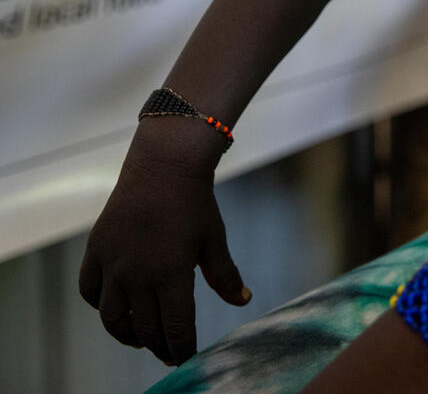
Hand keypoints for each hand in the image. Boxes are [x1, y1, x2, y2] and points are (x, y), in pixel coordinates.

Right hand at [78, 120, 250, 364]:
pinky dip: (99, 306)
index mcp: (172, 275)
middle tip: (167, 351)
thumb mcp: (214, 240)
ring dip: (126, 334)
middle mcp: (138, 275)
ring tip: (141, 336)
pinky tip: (116, 307)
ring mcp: (113, 264)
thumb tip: (243, 301)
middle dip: (158, 345)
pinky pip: (89, 291)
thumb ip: (225, 276)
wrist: (163, 167)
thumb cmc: (195, 203)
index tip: (186, 357)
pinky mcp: (95, 251)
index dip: (181, 348)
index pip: (175, 328)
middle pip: (145, 328)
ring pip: (112, 318)